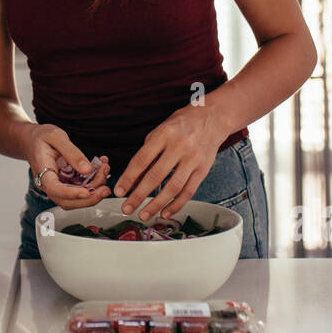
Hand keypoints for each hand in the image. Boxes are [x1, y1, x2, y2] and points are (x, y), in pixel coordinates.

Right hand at [25, 124, 110, 209]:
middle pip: (68, 201)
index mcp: (43, 174)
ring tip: (105, 170)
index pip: (56, 190)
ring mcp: (59, 186)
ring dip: (94, 189)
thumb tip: (87, 169)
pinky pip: (81, 188)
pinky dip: (94, 182)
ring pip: (77, 198)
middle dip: (89, 198)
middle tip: (106, 189)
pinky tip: (101, 168)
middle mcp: (50, 185)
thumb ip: (71, 152)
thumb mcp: (56, 137)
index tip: (87, 192)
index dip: (72, 194)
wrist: (33, 140)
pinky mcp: (67, 184)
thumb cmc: (41, 138)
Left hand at [115, 105, 224, 220]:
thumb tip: (133, 179)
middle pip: (156, 176)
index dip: (128, 177)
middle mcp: (179, 146)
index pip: (142, 159)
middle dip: (138, 195)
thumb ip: (148, 152)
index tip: (119, 191)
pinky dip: (176, 205)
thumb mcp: (161, 130)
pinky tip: (164, 213)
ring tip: (144, 215)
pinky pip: (188, 191)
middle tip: (126, 208)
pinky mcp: (203, 169)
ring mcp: (193, 159)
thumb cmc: (182, 124)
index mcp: (164, 134)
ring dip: (156, 205)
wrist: (212, 117)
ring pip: (173, 187)